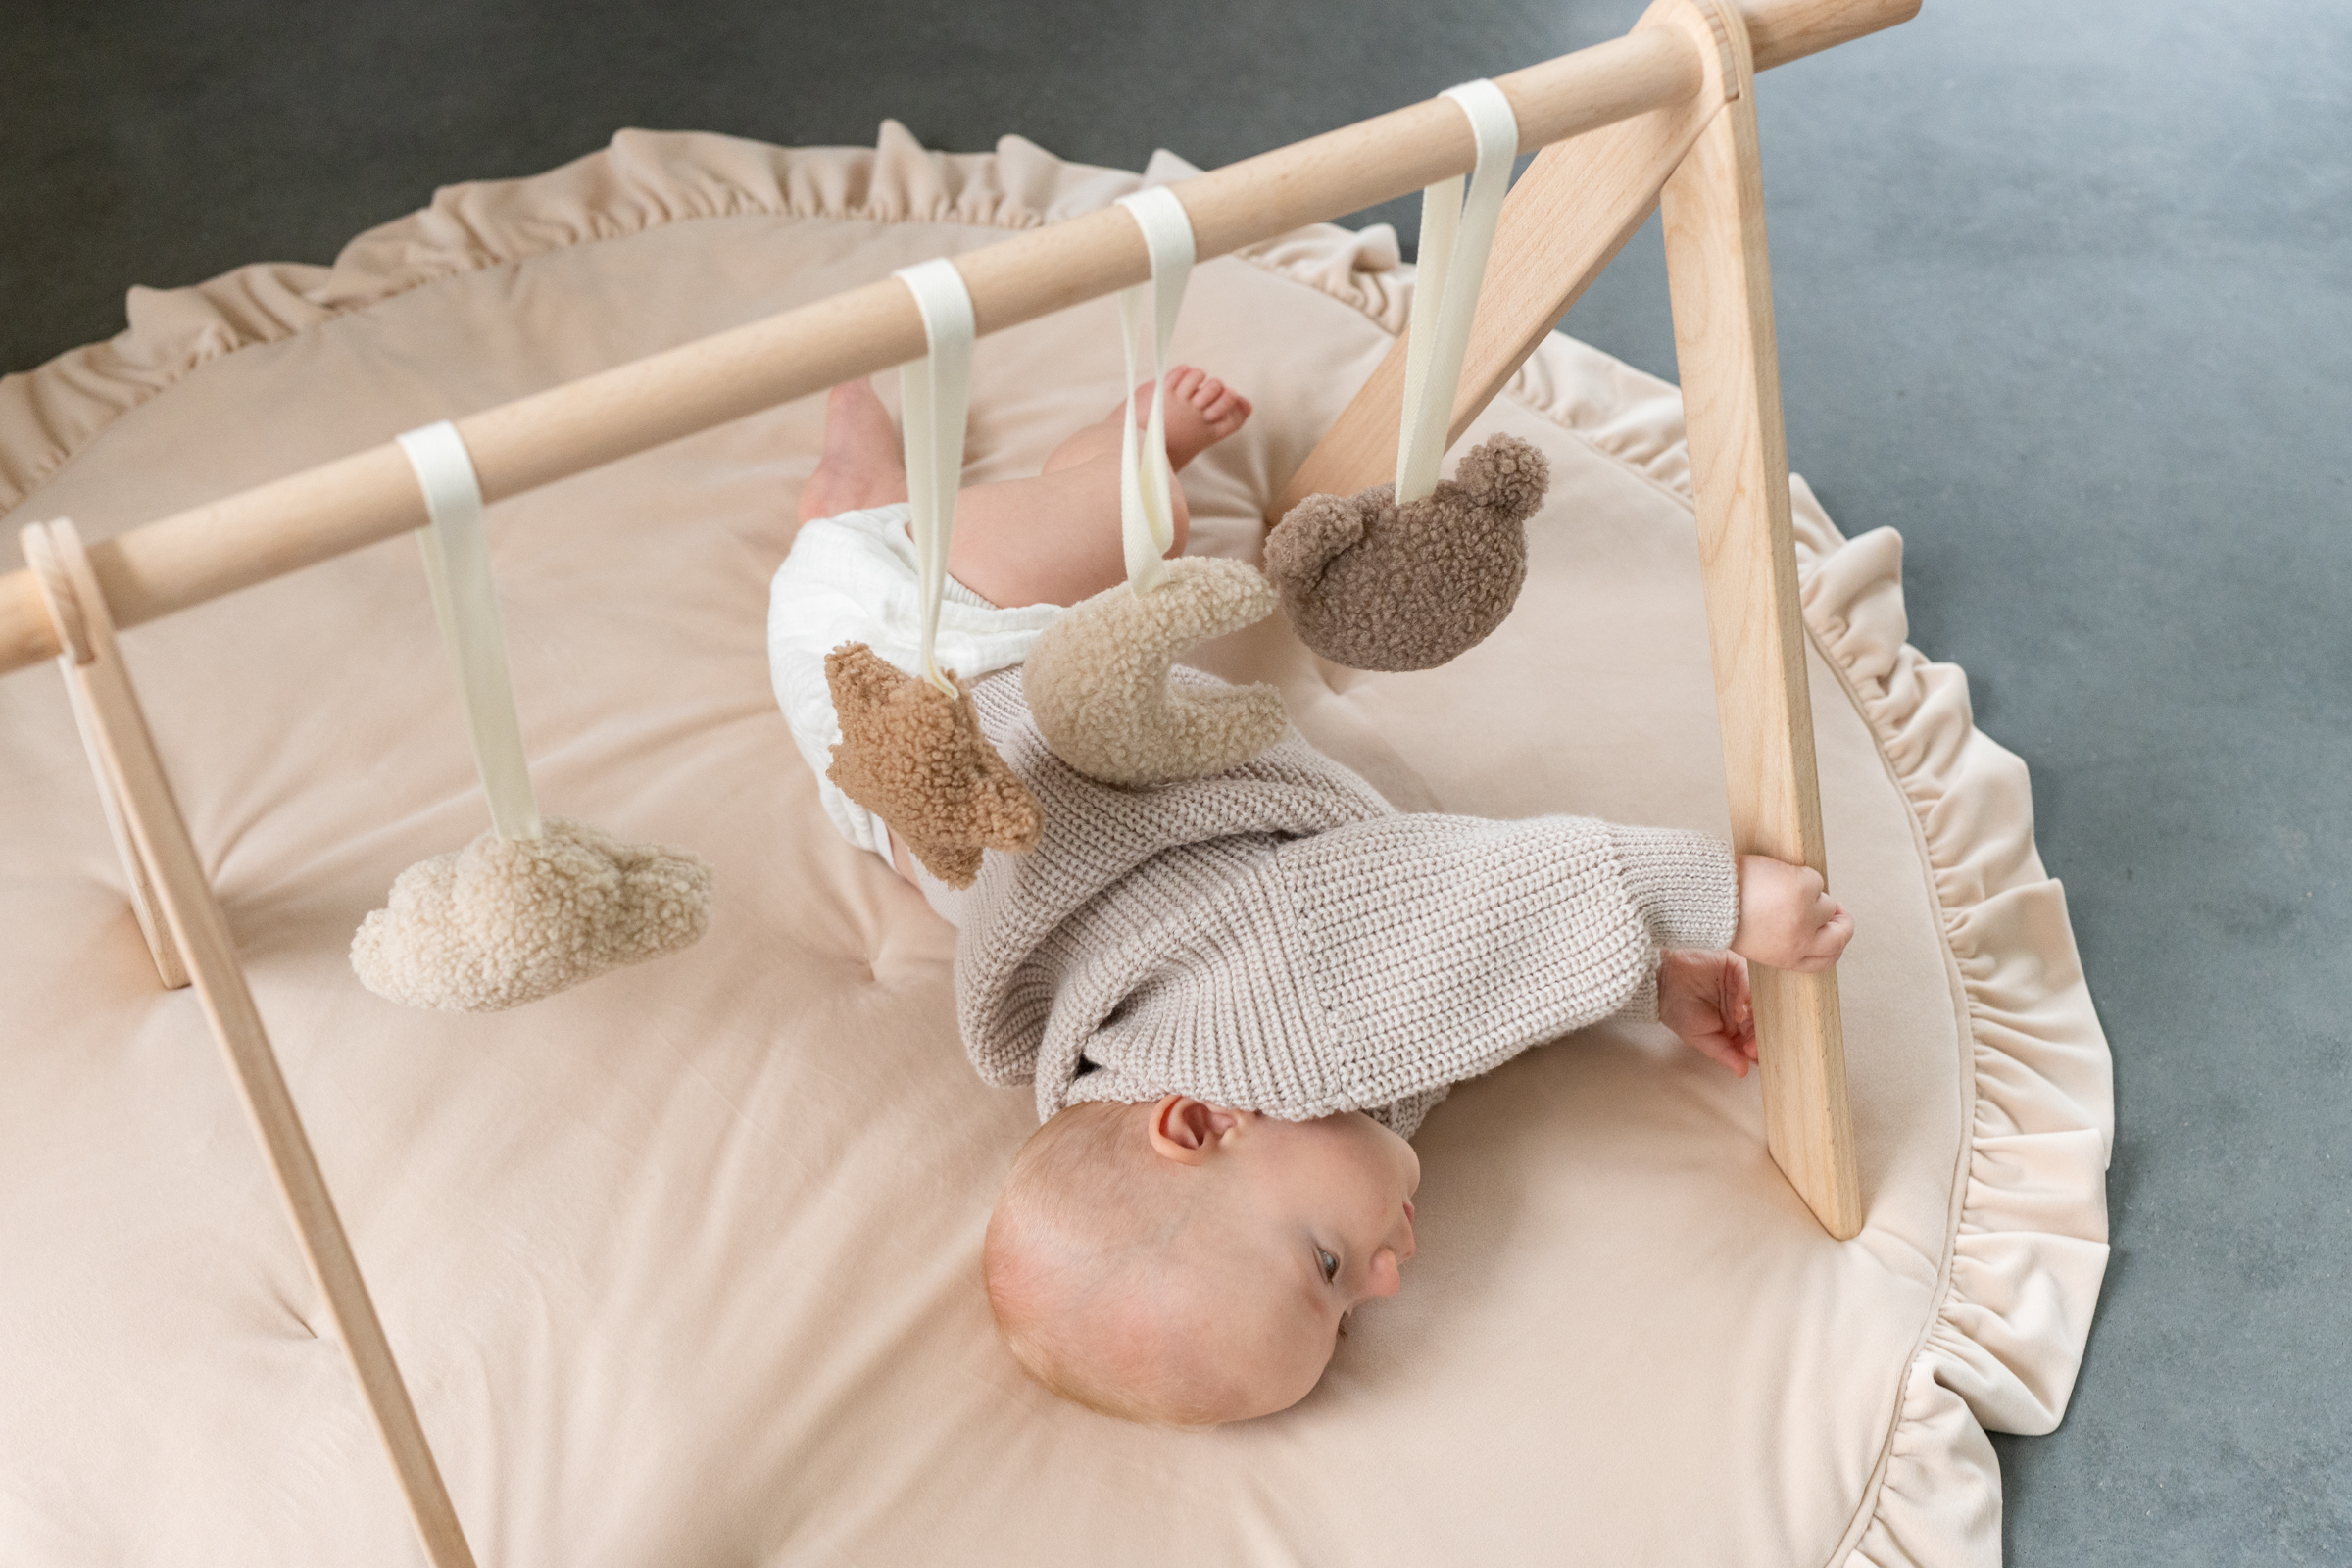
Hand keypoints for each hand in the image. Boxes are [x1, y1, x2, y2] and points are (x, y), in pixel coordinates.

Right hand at [1658, 949, 1755, 1075]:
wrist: (1660, 984)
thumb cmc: (1678, 1011)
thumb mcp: (1700, 1038)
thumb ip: (1723, 1052)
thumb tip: (1742, 1072)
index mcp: (1738, 1026)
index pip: (1756, 1038)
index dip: (1758, 1048)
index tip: (1755, 1058)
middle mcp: (1744, 1006)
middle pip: (1764, 1019)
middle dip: (1761, 1034)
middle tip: (1754, 1046)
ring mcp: (1743, 985)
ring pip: (1763, 999)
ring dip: (1759, 1015)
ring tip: (1747, 1027)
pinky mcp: (1736, 967)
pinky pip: (1751, 978)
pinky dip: (1749, 995)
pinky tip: (1741, 1009)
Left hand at [1732, 855, 1853, 973]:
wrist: (1710, 896)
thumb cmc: (1726, 915)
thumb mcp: (1758, 942)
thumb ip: (1786, 940)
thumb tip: (1810, 926)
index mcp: (1789, 958)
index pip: (1827, 959)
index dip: (1835, 944)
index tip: (1835, 931)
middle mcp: (1802, 941)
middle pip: (1840, 935)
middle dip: (1844, 922)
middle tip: (1837, 908)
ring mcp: (1806, 914)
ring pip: (1825, 902)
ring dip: (1807, 892)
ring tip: (1777, 888)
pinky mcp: (1805, 888)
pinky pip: (1815, 879)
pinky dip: (1798, 874)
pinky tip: (1775, 877)